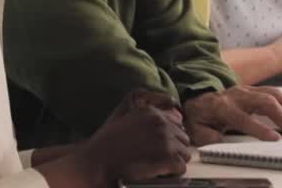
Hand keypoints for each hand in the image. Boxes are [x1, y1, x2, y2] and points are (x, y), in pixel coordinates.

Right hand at [75, 91, 191, 183]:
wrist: (97, 163)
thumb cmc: (106, 145)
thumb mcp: (123, 115)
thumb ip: (143, 108)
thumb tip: (170, 107)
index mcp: (151, 113)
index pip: (177, 123)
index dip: (170, 137)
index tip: (161, 147)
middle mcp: (161, 123)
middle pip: (183, 138)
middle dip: (175, 149)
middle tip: (160, 159)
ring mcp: (165, 140)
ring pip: (185, 153)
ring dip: (175, 160)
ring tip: (160, 167)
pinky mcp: (168, 157)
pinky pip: (181, 166)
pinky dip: (173, 173)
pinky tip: (160, 174)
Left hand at [183, 86, 281, 144]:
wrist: (198, 98)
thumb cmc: (198, 114)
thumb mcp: (195, 128)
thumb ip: (206, 135)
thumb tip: (219, 138)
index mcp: (222, 107)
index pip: (244, 117)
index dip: (260, 129)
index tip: (275, 139)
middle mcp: (237, 95)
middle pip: (266, 102)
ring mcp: (247, 90)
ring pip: (274, 94)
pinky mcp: (254, 89)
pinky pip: (276, 93)